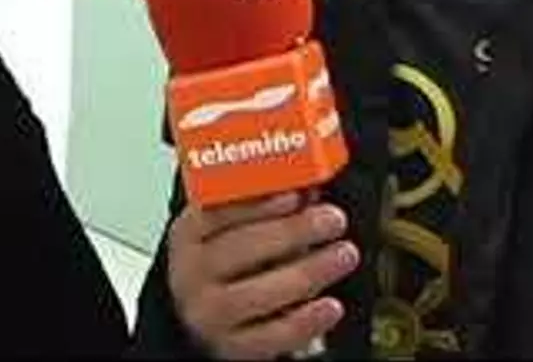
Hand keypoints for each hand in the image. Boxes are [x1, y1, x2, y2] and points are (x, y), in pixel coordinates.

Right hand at [166, 190, 358, 358]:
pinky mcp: (232, 347)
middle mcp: (191, 274)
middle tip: (332, 219)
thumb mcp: (234, 229)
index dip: (257, 202)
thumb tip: (310, 187)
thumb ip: (270, 207)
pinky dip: (306, 321)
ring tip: (344, 254)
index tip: (295, 193)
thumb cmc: (226, 266)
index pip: (215, 212)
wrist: (208, 319)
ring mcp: (210, 314)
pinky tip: (331, 305)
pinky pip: (273, 335)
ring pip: (258, 293)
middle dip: (292, 231)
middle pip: (239, 249)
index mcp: (188, 236)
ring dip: (308, 271)